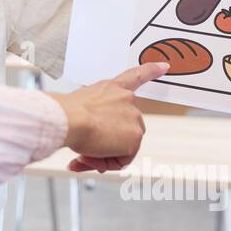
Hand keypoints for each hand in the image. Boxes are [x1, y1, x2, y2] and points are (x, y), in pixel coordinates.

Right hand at [49, 62, 165, 171]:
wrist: (69, 119)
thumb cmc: (66, 112)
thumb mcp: (80, 106)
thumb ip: (92, 119)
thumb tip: (92, 141)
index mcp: (112, 87)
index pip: (135, 76)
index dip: (151, 70)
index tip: (164, 66)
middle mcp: (127, 99)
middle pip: (123, 129)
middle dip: (106, 144)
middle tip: (85, 152)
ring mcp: (134, 117)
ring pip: (122, 147)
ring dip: (102, 156)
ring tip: (85, 154)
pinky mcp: (134, 137)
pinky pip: (122, 160)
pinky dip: (107, 163)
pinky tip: (91, 158)